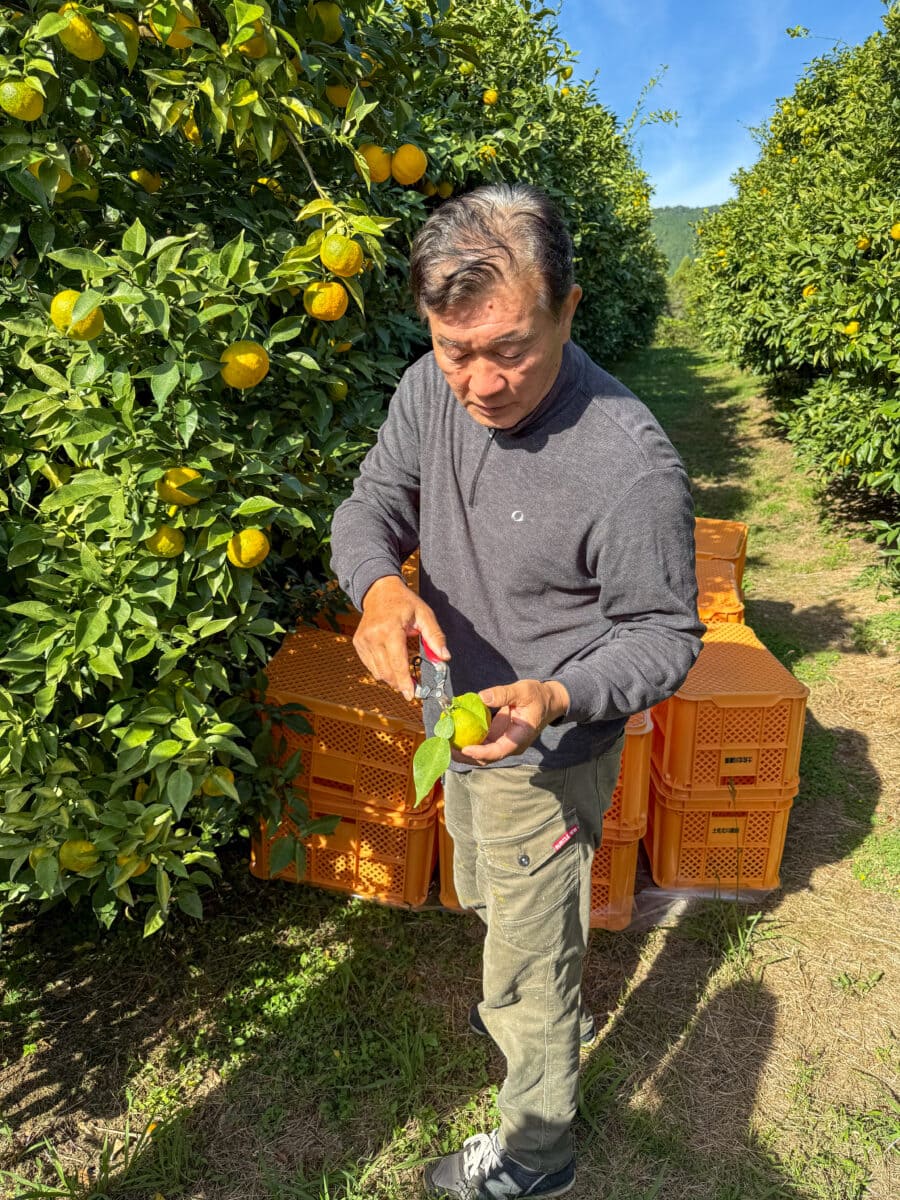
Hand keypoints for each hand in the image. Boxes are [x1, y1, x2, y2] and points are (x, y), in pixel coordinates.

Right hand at [353, 575, 448, 701]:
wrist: (379, 591)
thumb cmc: (404, 602)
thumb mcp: (425, 614)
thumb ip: (435, 637)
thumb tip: (444, 658)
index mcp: (390, 630)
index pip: (398, 663)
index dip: (405, 682)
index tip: (412, 695)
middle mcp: (373, 637)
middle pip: (386, 672)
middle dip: (400, 684)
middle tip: (413, 687)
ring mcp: (363, 641)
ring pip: (377, 672)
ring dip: (391, 678)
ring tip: (404, 674)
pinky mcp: (358, 644)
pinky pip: (370, 666)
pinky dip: (382, 669)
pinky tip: (392, 662)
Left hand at [452, 679, 569, 764]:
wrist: (548, 701)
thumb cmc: (538, 696)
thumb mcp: (523, 691)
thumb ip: (504, 694)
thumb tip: (482, 697)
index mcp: (520, 737)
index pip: (499, 750)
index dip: (481, 752)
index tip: (465, 749)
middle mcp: (511, 745)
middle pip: (486, 757)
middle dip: (465, 755)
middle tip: (446, 746)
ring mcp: (504, 743)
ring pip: (482, 754)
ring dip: (463, 751)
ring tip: (446, 742)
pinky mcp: (498, 738)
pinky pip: (481, 744)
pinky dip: (467, 741)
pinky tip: (454, 734)